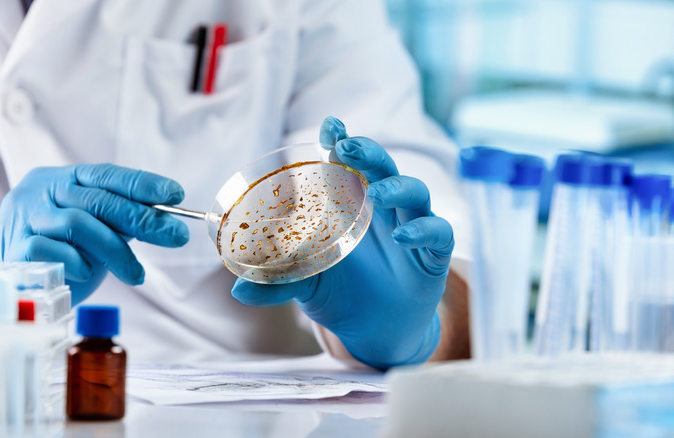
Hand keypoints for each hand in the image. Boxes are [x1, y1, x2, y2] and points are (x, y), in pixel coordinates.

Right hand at [0, 163, 188, 303]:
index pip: (106, 174)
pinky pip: (55, 252)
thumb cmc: (59, 253)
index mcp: (61, 179)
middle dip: (142, 218)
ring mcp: (25, 218)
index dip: (141, 183)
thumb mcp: (93, 230)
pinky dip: (79, 263)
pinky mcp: (15, 248)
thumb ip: (120, 220)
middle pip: (98, 199)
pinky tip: (88, 274)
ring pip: (79, 224)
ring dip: (115, 251)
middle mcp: (40, 191)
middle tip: (175, 236)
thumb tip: (166, 220)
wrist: (11, 282)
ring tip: (135, 274)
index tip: (175, 194)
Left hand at [231, 117, 453, 368]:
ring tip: (376, 195)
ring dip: (396, 187)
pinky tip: (403, 236)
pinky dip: (422, 230)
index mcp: (351, 206)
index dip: (340, 142)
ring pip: (414, 191)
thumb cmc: (341, 293)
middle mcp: (383, 209)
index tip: (330, 126)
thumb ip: (277, 283)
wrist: (376, 331)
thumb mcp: (306, 285)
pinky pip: (438, 232)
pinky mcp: (433, 254)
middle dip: (367, 152)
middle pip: (382, 167)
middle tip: (348, 147)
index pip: (348, 164)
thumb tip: (237, 290)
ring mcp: (410, 226)